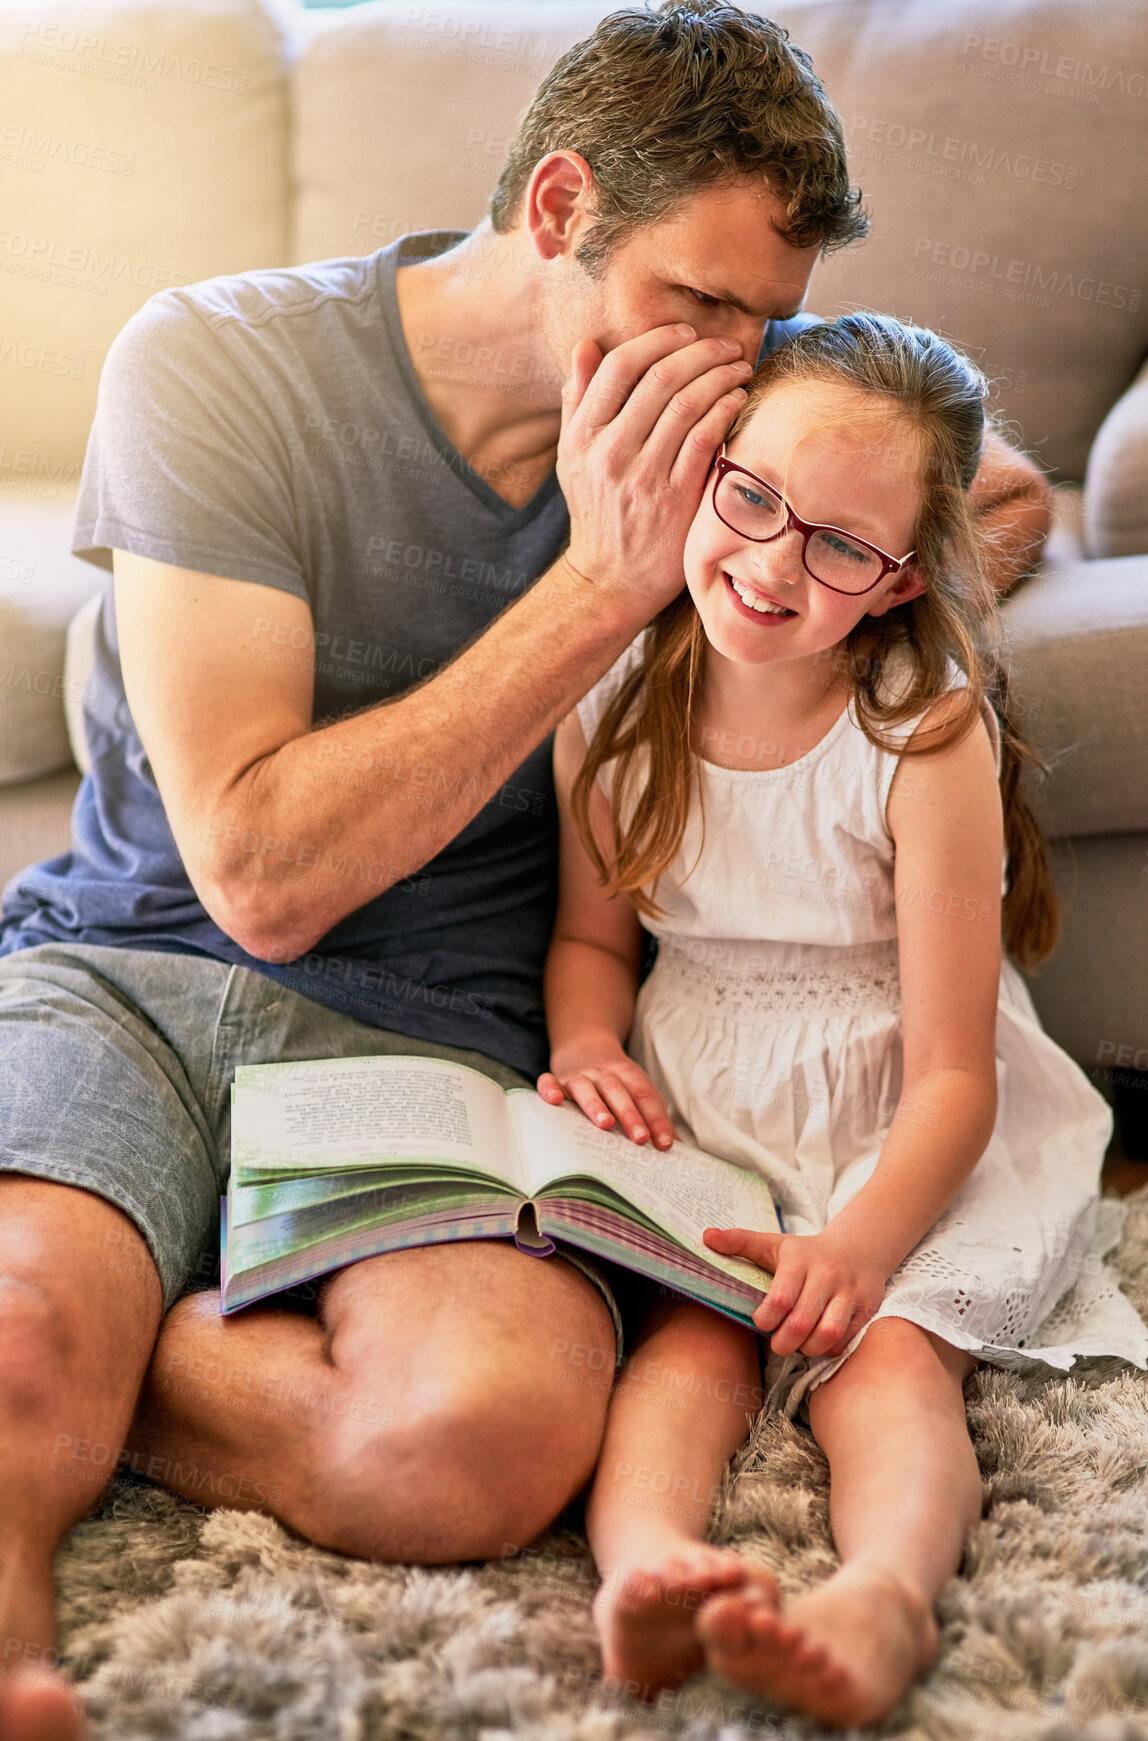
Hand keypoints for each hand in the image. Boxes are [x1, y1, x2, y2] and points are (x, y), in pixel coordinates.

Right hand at [537, 1044, 675, 1148]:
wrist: (584, 1045)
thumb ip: (655, 1117)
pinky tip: (554, 1101)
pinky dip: (550, 1089)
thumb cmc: (617, 1080)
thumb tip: (679, 1148)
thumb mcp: (638, 1091)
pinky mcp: (557, 1080)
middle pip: (619, 1093)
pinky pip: (549, 1082)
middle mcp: (604, 1074)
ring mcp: (579, 1076)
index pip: (646, 1097)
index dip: (657, 1120)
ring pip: (587, 1089)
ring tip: (605, 1124)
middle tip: (640, 1139)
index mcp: (629, 1076)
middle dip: (631, 1115)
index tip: (666, 1144)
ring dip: (596, 1105)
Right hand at [557, 324, 752, 617]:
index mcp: (582, 436)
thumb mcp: (573, 457)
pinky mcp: (674, 498)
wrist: (611, 580)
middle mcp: (609, 453)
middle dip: (699, 351)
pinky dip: (724, 410)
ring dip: (720, 375)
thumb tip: (586, 345)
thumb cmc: (597, 511)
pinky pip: (704, 438)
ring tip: (738, 366)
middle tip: (724, 345)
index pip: (620, 366)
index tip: (685, 333)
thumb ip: (578, 401)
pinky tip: (738, 400)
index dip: (658, 340)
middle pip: (659, 378)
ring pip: (686, 404)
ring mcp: (642, 477)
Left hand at [702, 1226, 888, 1358]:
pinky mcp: (866, 1307)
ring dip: (808, 1348)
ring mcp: (849, 1292)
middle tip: (777, 1345)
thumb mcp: (773, 1243)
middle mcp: (827, 1274)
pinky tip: (818, 1342)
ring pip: (827, 1333)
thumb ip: (740, 1241)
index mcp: (799, 1259)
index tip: (760, 1322)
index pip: (781, 1296)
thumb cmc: (806, 1253)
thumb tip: (706, 1236)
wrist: (858, 1249)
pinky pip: (845, 1339)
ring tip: (798, 1345)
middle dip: (784, 1342)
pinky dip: (829, 1348)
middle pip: (802, 1321)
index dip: (767, 1318)